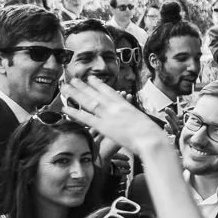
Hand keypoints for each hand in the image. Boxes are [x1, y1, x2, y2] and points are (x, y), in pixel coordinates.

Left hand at [58, 78, 175, 160]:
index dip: (99, 85)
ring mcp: (109, 115)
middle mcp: (116, 107)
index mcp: (126, 105)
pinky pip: (86, 118)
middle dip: (83, 87)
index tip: (92, 79)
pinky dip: (74, 113)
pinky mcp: (104, 126)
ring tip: (65, 88)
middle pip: (96, 94)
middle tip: (73, 80)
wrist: (151, 139)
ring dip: (75, 94)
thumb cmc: (152, 135)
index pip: (110, 92)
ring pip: (88, 102)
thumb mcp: (144, 123)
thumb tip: (134, 122)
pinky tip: (65, 108)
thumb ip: (135, 120)